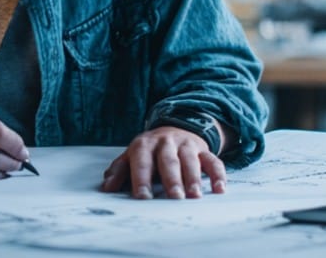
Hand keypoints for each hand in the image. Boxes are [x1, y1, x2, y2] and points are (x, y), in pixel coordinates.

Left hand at [99, 126, 226, 199]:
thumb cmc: (149, 151)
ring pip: (191, 161)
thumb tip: (106, 187)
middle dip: (172, 180)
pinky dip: (218, 175)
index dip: (142, 180)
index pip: (142, 162)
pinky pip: (213, 161)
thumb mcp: (131, 156)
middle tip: (174, 198)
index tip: (143, 197)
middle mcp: (166, 143)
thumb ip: (119, 171)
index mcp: (144, 145)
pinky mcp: (203, 150)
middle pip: (168, 161)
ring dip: (193, 178)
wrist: (175, 128)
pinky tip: (219, 189)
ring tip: (195, 196)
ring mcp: (186, 145)